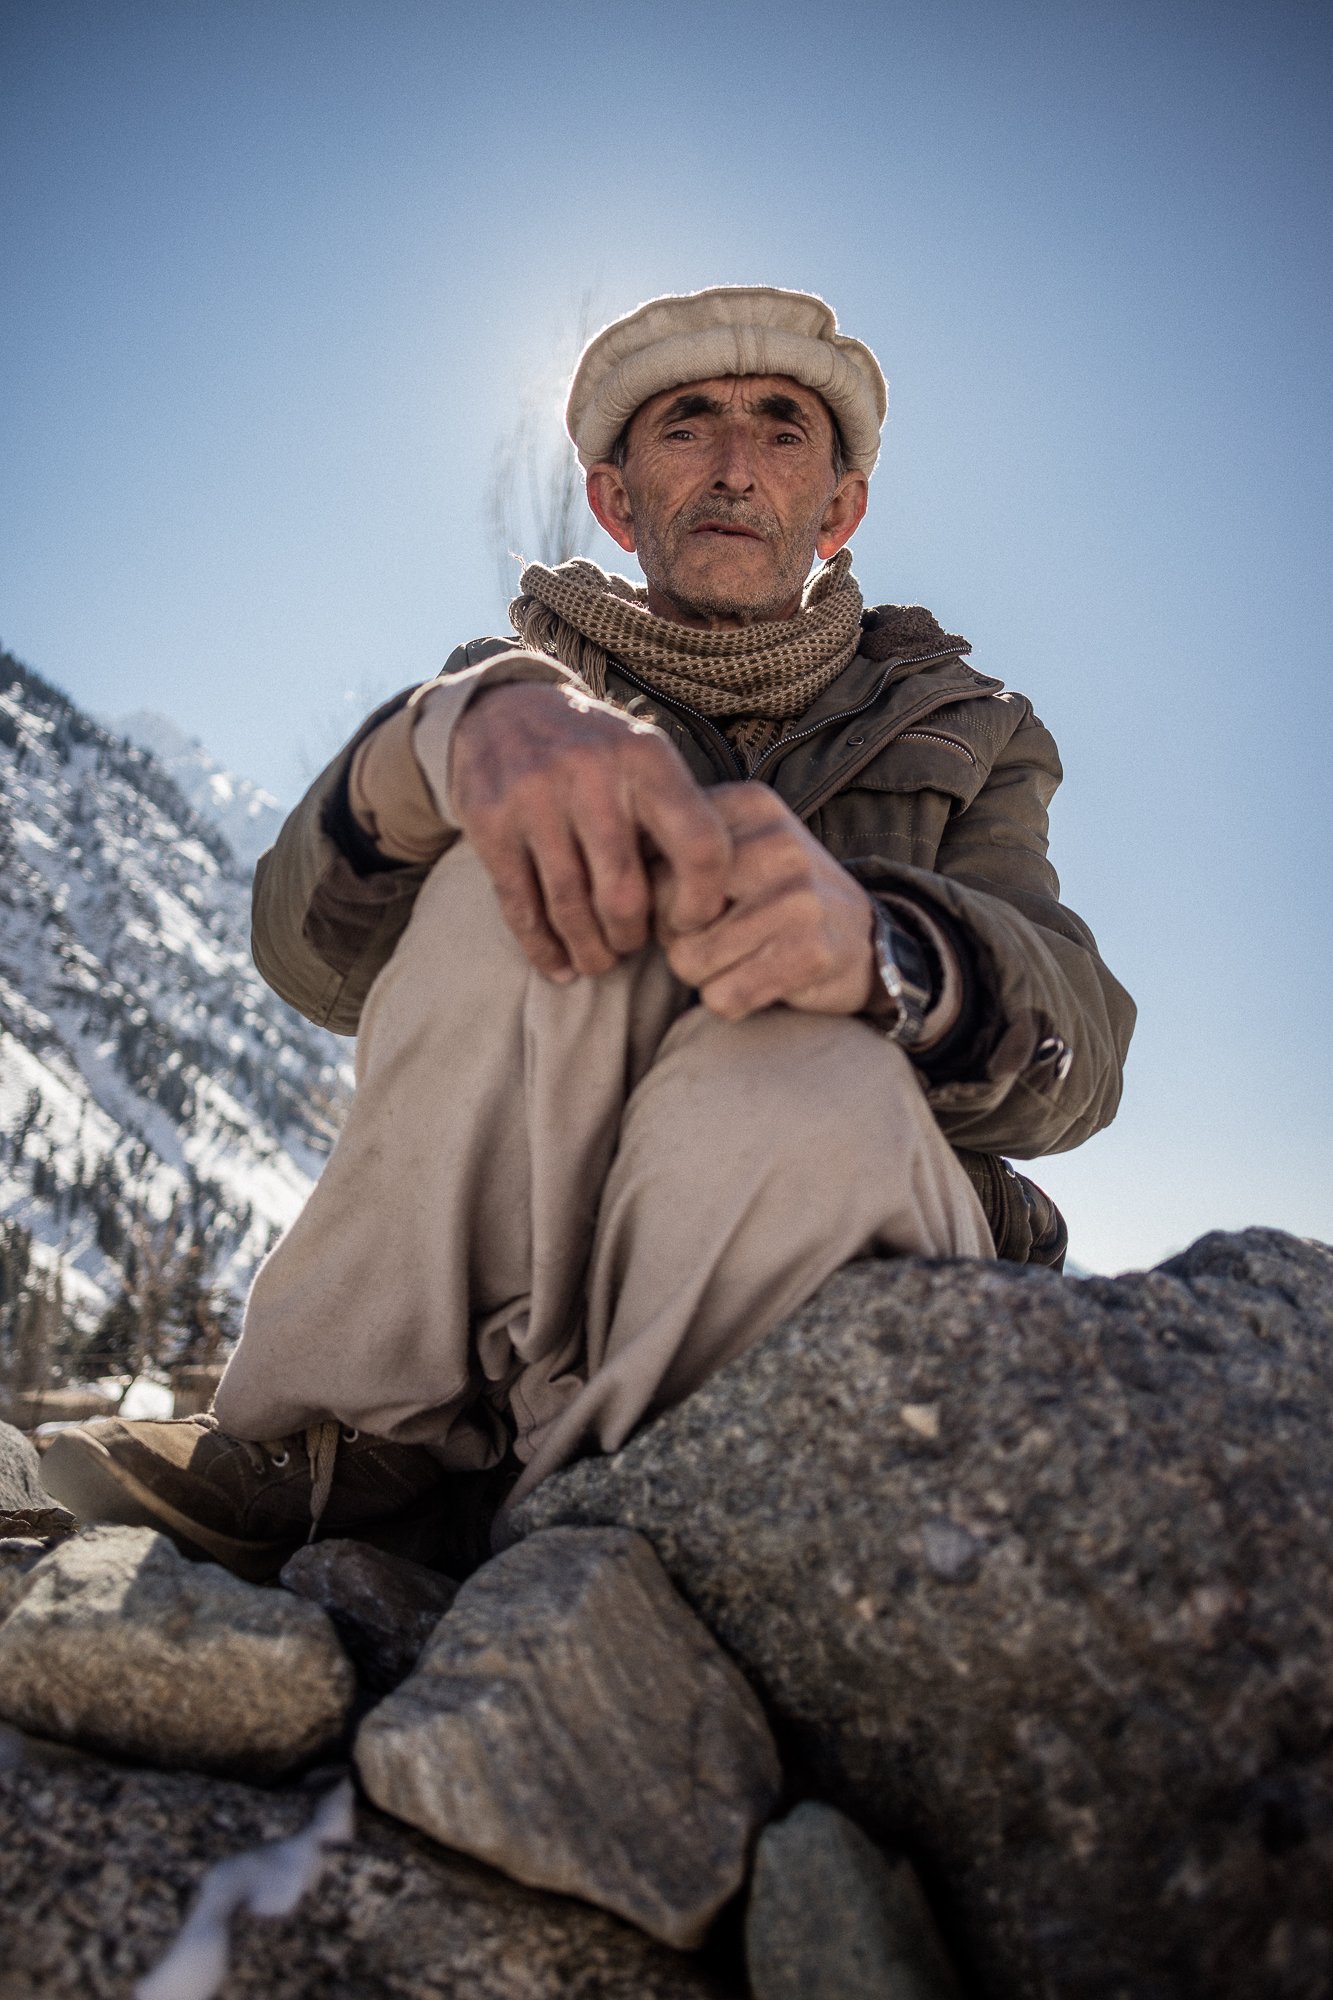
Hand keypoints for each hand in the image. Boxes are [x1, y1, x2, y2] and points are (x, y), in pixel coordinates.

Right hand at [445, 681, 731, 980]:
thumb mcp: (644, 759)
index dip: (702, 900)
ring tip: (598, 962)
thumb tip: (718, 904)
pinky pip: (521, 907)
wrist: (502, 713)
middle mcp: (591, 774)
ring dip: (589, 951)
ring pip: (570, 908)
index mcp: (646, 759)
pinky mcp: (490, 824)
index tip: (690, 921)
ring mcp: (535, 799)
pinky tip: (558, 965)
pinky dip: (542, 948)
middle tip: (632, 944)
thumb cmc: (596, 754)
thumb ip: (678, 815)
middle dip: (631, 936)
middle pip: (624, 894)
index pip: (699, 845)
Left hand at [658, 783, 877, 1019]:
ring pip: (688, 960)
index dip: (655, 895)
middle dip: (674, 939)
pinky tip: (760, 982)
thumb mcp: (738, 848)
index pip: (652, 857)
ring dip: (703, 976)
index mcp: (749, 806)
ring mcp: (798, 897)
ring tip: (741, 960)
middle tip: (713, 938)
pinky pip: (724, 995)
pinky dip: (731, 1001)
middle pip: (664, 910)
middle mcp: (777, 843)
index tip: (687, 904)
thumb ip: (679, 848)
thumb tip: (607, 874)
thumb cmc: (779, 898)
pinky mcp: (810, 952)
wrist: (869, 939)